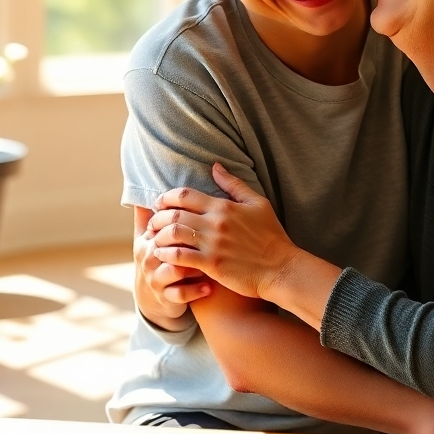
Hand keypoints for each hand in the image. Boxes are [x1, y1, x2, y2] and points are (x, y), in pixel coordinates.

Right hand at [133, 208, 210, 331]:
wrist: (155, 297)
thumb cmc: (159, 259)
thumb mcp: (150, 239)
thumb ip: (148, 217)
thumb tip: (143, 194)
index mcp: (147, 239)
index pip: (160, 221)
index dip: (179, 214)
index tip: (203, 211)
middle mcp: (149, 258)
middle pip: (167, 242)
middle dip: (189, 237)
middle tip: (213, 233)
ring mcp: (156, 279)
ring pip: (174, 268)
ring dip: (194, 263)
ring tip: (213, 260)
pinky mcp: (166, 297)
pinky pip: (180, 294)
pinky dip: (195, 290)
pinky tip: (210, 286)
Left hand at [150, 164, 298, 299]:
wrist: (280, 267)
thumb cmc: (271, 235)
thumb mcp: (257, 203)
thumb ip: (234, 184)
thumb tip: (215, 166)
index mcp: (223, 206)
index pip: (184, 195)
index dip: (166, 197)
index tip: (159, 203)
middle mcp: (215, 223)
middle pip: (174, 213)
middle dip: (157, 217)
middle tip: (153, 223)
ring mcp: (212, 244)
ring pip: (173, 234)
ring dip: (159, 236)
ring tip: (154, 240)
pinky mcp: (211, 264)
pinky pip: (179, 257)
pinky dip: (166, 254)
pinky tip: (163, 256)